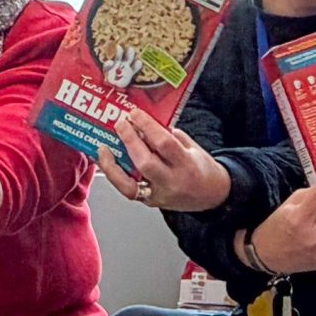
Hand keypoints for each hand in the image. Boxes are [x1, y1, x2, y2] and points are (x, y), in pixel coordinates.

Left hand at [94, 107, 230, 212]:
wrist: (211, 196)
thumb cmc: (202, 169)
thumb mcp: (193, 148)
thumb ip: (172, 137)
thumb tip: (147, 125)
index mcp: (187, 165)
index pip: (164, 144)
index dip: (147, 126)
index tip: (135, 113)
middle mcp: (172, 182)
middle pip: (145, 162)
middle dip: (129, 141)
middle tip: (121, 124)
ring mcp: (159, 195)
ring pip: (130, 184)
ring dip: (113, 165)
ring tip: (104, 148)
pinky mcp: (150, 202)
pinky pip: (128, 190)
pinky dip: (114, 176)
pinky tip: (108, 163)